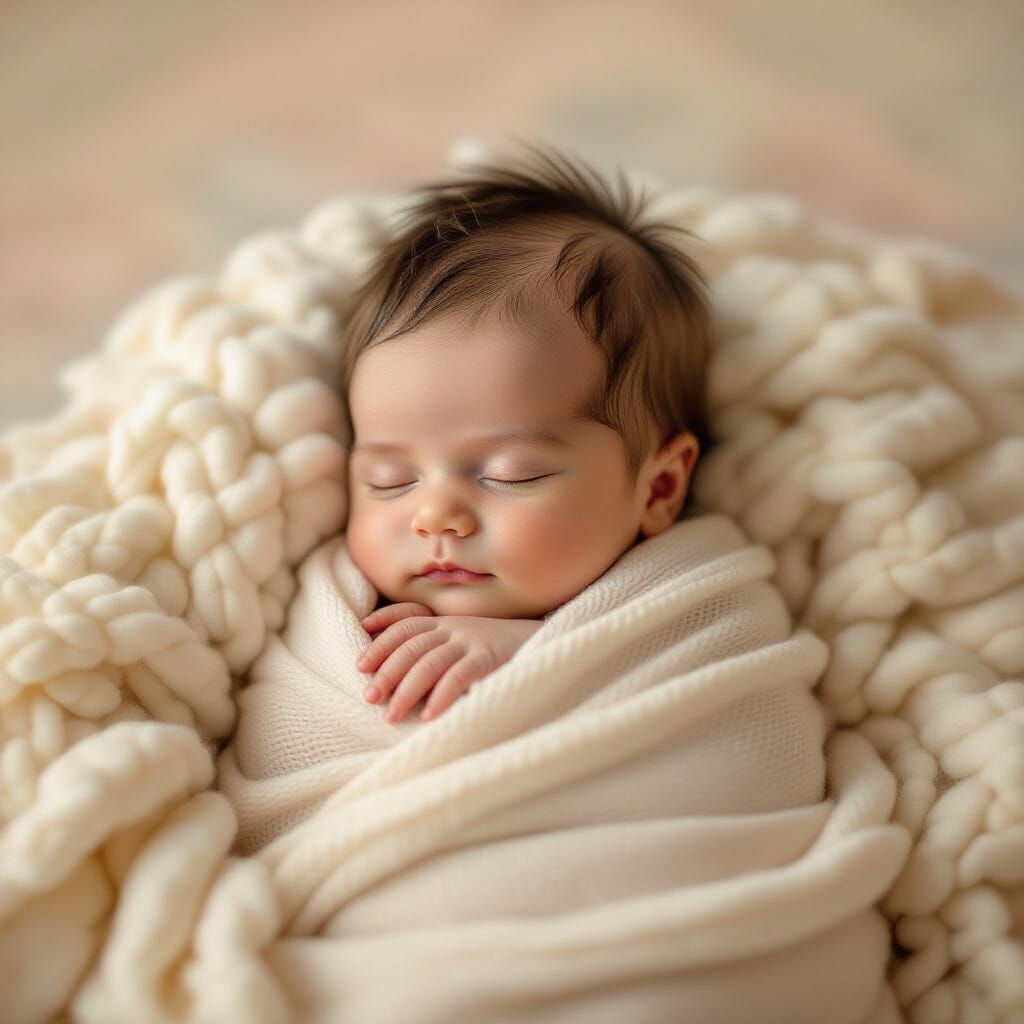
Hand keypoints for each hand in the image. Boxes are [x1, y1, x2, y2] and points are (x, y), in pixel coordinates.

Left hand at [356, 604, 542, 722]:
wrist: (540, 642)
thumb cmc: (493, 650)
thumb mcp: (459, 642)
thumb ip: (432, 650)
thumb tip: (391, 678)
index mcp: (444, 622)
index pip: (404, 625)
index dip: (380, 642)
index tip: (360, 665)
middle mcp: (454, 628)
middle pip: (411, 645)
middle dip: (387, 671)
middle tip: (369, 697)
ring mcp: (471, 641)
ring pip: (429, 662)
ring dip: (407, 690)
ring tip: (391, 715)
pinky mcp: (488, 658)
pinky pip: (459, 676)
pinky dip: (441, 697)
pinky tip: (428, 717)